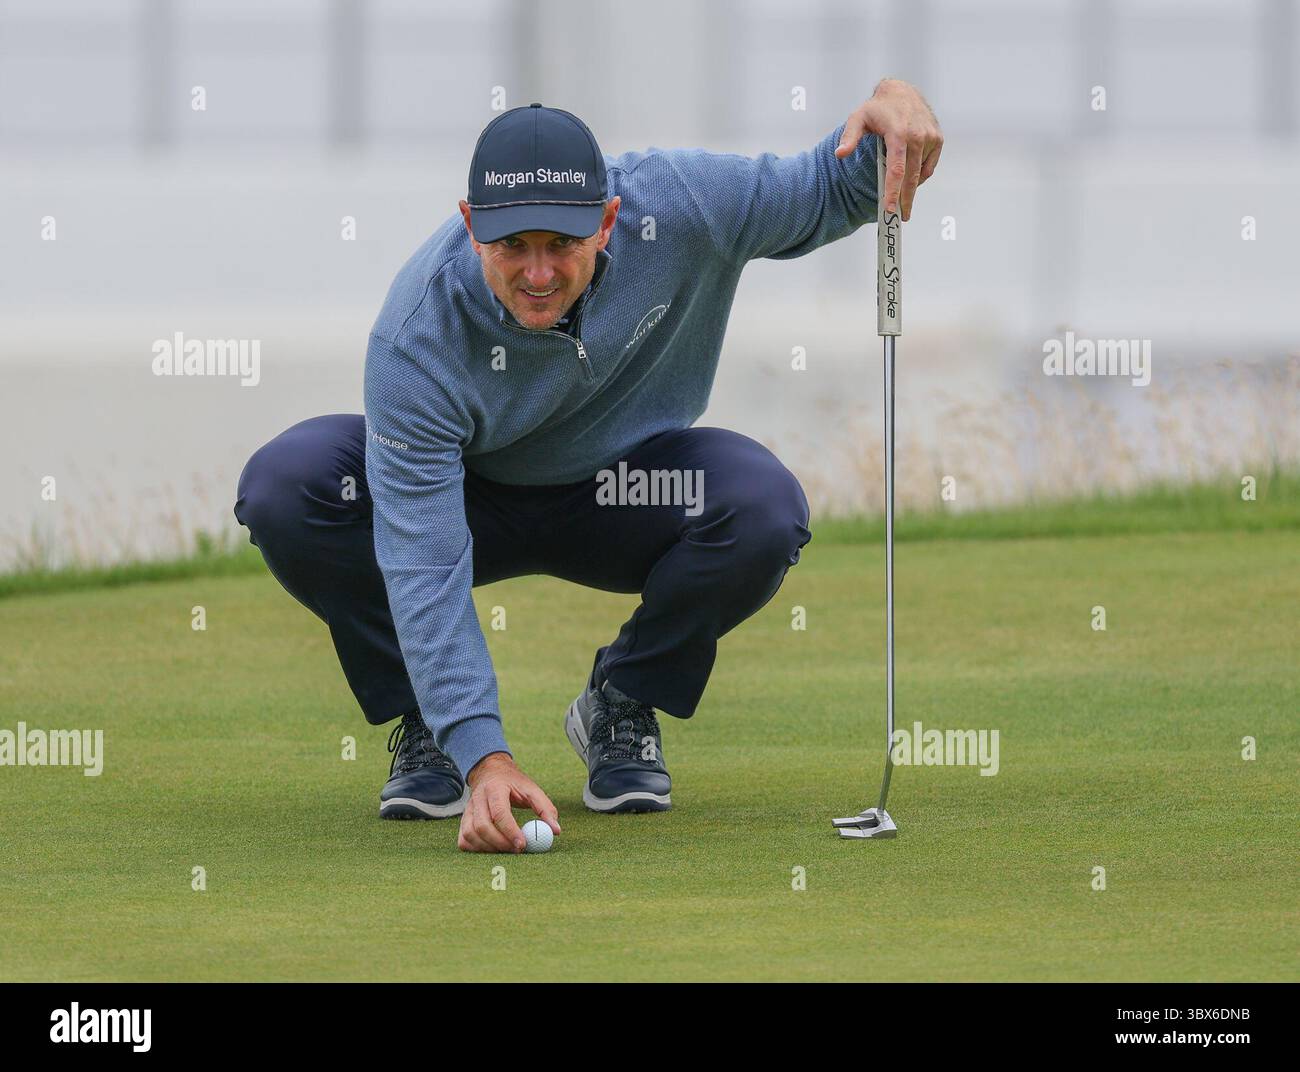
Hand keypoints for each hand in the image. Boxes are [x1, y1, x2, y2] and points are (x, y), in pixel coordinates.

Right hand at [458, 752, 560, 852]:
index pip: (499, 812)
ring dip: (488, 848)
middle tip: (517, 850)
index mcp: (495, 788)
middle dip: (500, 842)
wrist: (491, 772)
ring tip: (507, 849)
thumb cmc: (513, 783)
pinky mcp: (463, 820)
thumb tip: (555, 831)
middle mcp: (477, 798)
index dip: (510, 831)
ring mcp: (468, 810)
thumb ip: (545, 808)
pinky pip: (463, 839)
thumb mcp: (532, 789)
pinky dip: (476, 849)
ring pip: (470, 834)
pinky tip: (492, 849)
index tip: (523, 845)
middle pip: (482, 825)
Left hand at [835, 78, 942, 221]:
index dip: (894, 192)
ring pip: (920, 173)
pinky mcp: (938, 139)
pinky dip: (920, 175)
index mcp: (899, 133)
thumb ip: (849, 137)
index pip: (896, 169)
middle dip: (906, 199)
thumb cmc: (878, 108)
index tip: (890, 209)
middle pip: (911, 177)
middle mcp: (918, 136)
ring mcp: (930, 137)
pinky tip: (911, 180)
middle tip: (901, 217)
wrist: (903, 92)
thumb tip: (840, 154)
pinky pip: (929, 166)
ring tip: (903, 198)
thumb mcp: (858, 118)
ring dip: (912, 187)